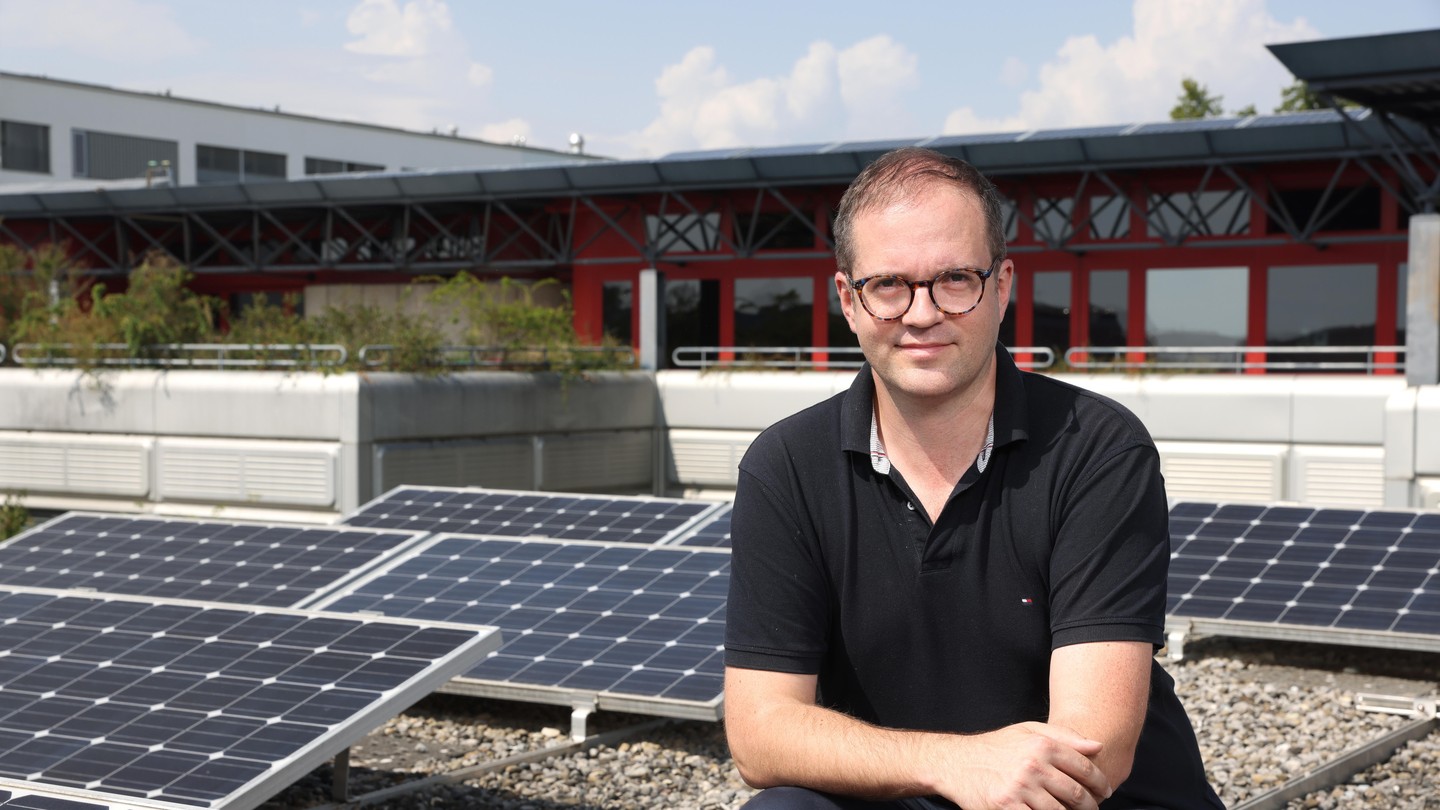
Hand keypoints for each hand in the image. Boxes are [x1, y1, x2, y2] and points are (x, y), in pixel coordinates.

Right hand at [933, 722, 1110, 809]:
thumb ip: (1064, 736)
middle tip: (1093, 808)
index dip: (1100, 782)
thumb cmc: (995, 747)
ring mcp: (1020, 789)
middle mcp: (1033, 766)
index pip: (1084, 768)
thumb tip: (1098, 746)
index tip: (1105, 791)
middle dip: (1090, 805)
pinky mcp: (1007, 807)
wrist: (957, 763)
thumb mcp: (1027, 731)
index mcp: (1041, 745)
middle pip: (1077, 794)